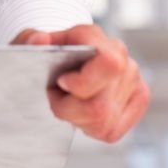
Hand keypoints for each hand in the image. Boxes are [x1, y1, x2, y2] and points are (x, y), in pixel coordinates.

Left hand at [12, 24, 149, 141]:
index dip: (83, 82)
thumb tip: (39, 39)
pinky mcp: (138, 99)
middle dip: (69, 109)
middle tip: (56, 97)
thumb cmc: (46, 51)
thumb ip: (30, 39)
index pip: (108, 64)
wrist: (63, 57)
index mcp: (95, 37)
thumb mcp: (29, 42)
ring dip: (77, 119)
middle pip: (99, 105)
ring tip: (68, 102)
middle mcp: (121, 57)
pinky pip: (111, 131)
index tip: (61, 83)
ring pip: (104, 122)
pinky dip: (90, 127)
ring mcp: (133, 79)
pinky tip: (82, 111)